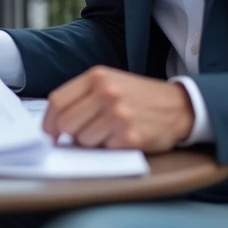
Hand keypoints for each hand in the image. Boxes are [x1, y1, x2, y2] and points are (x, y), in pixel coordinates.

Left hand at [43, 66, 194, 151]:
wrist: (178, 106)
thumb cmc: (137, 97)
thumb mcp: (109, 83)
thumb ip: (82, 97)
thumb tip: (53, 123)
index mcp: (97, 77)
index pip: (57, 101)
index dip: (49, 122)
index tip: (50, 133)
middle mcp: (107, 92)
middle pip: (66, 124)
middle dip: (70, 134)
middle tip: (84, 134)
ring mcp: (119, 114)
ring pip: (83, 140)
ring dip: (92, 142)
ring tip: (110, 132)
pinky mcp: (130, 136)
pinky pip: (104, 150)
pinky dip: (110, 149)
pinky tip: (124, 138)